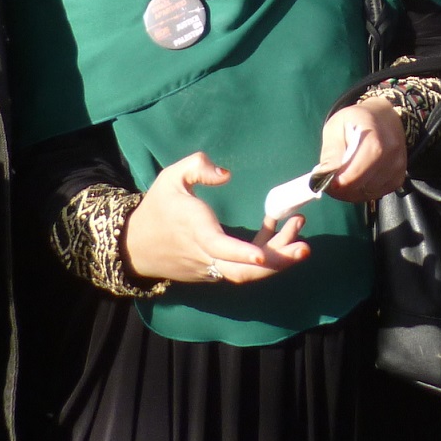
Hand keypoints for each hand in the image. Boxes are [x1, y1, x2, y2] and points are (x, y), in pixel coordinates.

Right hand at [124, 152, 311, 284]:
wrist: (135, 245)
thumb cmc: (157, 206)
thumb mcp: (171, 177)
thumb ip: (197, 166)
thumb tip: (226, 173)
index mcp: (195, 231)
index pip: (220, 248)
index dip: (243, 254)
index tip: (263, 254)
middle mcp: (205, 256)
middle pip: (243, 271)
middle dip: (276, 263)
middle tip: (305, 249)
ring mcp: (211, 268)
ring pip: (246, 273)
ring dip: (276, 259)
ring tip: (301, 235)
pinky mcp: (214, 271)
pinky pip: (241, 269)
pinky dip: (263, 256)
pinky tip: (276, 230)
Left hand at [317, 98, 404, 204]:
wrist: (385, 117)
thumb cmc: (357, 120)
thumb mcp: (336, 126)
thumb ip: (331, 152)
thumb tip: (323, 177)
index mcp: (374, 140)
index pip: (355, 172)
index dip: (338, 182)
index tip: (326, 181)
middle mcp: (390, 156)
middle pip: (360, 186)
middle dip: (341, 189)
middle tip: (330, 179)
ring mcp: (397, 170)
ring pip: (366, 194)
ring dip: (351, 191)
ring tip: (344, 175)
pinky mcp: (398, 179)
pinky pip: (375, 194)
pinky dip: (362, 191)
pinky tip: (359, 177)